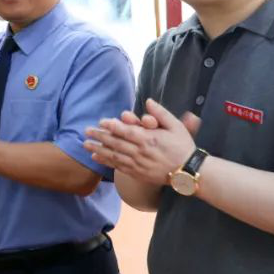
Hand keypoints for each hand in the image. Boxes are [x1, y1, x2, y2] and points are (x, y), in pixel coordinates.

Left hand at [83, 99, 198, 185]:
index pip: (126, 131)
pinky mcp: (137, 173)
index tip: (101, 121)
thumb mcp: (176, 127)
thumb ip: (161, 113)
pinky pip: (118, 167)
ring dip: (98, 149)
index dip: (112, 126)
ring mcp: (138, 164)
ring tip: (85, 144)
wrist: (188, 172)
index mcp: (149, 139)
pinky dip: (106, 161)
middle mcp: (140, 152)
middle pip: (115, 143)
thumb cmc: (183, 147)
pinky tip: (95, 157)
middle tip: (86, 131)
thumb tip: (148, 101)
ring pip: (114, 155)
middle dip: (99, 136)